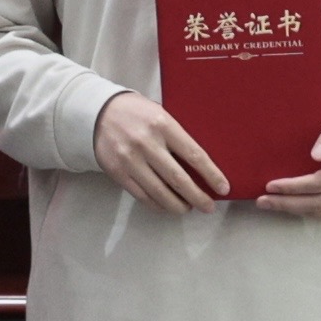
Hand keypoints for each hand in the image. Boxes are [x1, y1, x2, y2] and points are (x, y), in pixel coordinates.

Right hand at [94, 91, 230, 216]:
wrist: (97, 112)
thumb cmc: (137, 113)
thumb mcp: (160, 115)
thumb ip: (177, 137)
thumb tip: (201, 167)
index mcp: (163, 125)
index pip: (194, 155)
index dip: (211, 175)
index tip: (223, 188)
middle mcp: (147, 143)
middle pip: (179, 179)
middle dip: (198, 197)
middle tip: (209, 207)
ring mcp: (130, 160)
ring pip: (160, 192)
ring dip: (179, 205)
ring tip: (188, 208)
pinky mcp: (117, 172)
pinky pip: (142, 196)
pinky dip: (158, 205)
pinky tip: (167, 206)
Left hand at [255, 115, 320, 217]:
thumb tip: (315, 154)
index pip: (319, 183)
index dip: (294, 187)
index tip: (271, 185)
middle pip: (317, 203)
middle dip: (287, 203)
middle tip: (262, 201)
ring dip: (293, 210)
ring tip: (270, 204)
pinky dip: (307, 211)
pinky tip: (290, 205)